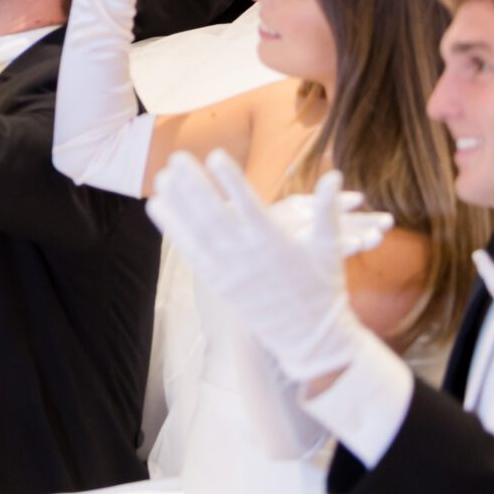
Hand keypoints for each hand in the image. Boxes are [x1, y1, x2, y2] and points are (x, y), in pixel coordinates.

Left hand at [145, 154, 387, 384]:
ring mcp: (229, 270)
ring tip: (161, 177)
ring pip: (197, 231)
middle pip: (215, 215)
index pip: (249, 206)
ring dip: (177, 203)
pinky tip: (158, 206)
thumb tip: (335, 175)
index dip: (231, 181)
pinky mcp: (217, 283)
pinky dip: (173, 228)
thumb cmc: (323, 288)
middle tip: (178, 157)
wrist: (310, 338)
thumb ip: (328, 210)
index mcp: (276, 242)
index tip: (215, 155)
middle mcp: (248, 255)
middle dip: (194, 185)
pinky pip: (190, 251)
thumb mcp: (330, 248)